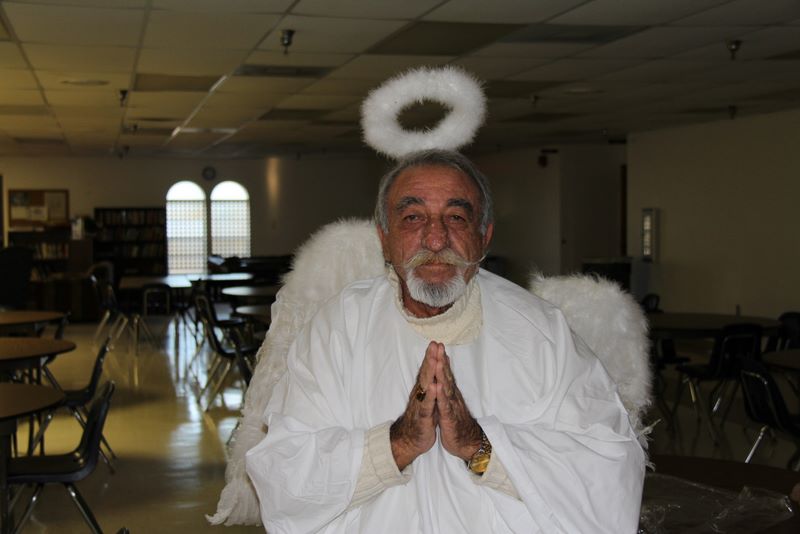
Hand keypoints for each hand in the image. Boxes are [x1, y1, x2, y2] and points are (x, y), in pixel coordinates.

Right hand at [390, 342, 438, 469]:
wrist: (410, 440)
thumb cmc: (421, 418)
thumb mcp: (427, 400)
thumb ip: (429, 385)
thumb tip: (433, 370)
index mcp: (423, 390)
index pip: (428, 370)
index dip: (432, 356)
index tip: (436, 343)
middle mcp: (420, 394)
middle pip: (426, 373)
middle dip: (430, 358)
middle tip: (434, 344)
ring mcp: (420, 404)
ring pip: (425, 386)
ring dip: (430, 372)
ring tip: (434, 359)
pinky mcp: (423, 417)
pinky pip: (427, 404)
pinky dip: (431, 396)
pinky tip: (435, 387)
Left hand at [432, 343, 481, 460]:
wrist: (467, 443)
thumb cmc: (456, 422)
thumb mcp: (451, 404)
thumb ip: (448, 390)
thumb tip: (445, 377)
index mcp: (450, 394)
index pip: (445, 373)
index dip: (440, 359)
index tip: (436, 344)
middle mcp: (452, 397)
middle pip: (446, 375)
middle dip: (441, 360)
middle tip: (438, 345)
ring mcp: (452, 407)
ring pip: (446, 388)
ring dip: (442, 374)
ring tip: (438, 361)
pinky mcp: (450, 419)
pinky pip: (445, 406)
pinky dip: (442, 396)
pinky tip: (438, 387)